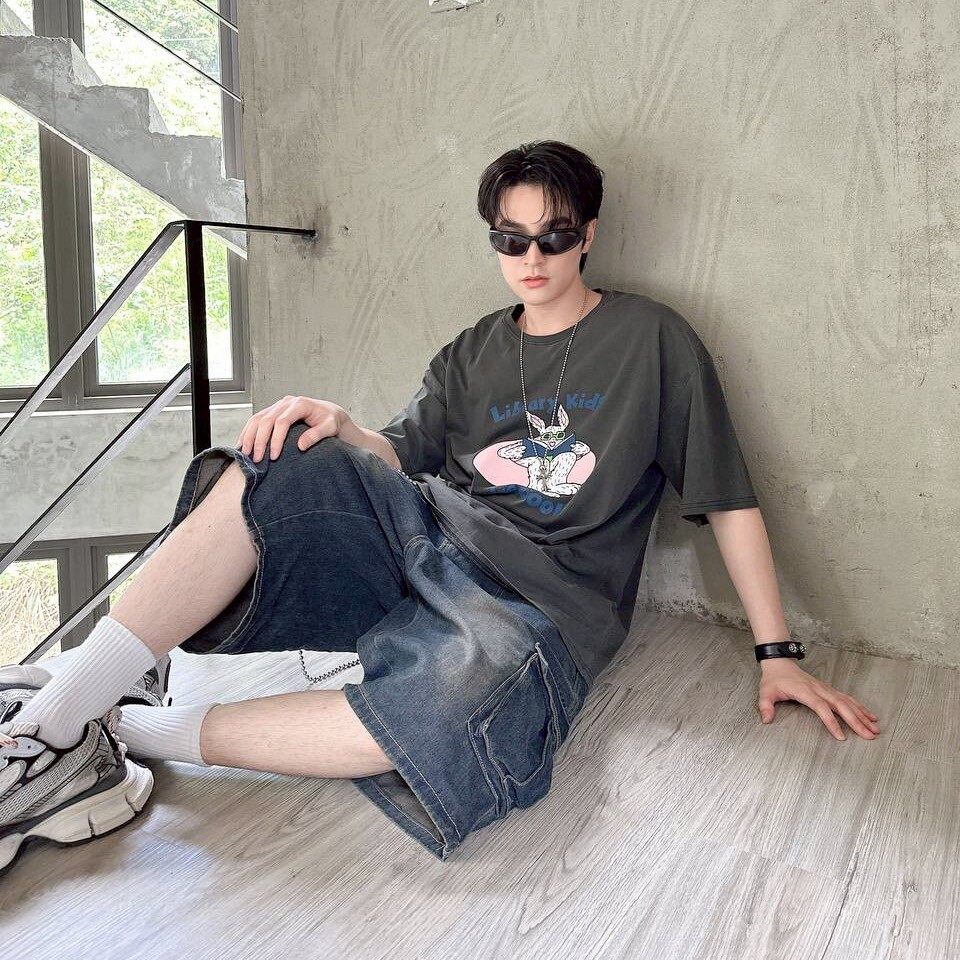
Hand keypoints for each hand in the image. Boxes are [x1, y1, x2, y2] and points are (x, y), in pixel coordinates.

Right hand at [236, 396, 347, 461]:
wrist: (329, 412)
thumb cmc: (330, 421)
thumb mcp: (329, 428)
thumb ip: (316, 435)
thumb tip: (300, 446)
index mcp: (300, 404)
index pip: (282, 422)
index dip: (276, 440)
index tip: (274, 457)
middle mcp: (286, 402)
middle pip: (266, 420)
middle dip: (259, 441)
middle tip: (256, 459)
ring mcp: (278, 405)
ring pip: (257, 418)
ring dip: (249, 436)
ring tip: (245, 454)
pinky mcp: (273, 410)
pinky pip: (256, 420)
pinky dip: (248, 432)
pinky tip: (243, 444)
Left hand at [757, 658, 880, 740]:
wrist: (780, 663)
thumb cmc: (774, 679)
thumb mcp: (765, 692)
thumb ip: (765, 706)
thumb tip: (766, 719)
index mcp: (804, 691)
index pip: (821, 707)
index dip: (831, 721)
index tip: (841, 736)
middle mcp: (818, 689)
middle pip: (840, 705)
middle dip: (856, 721)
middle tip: (868, 735)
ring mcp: (825, 689)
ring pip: (847, 702)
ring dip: (862, 715)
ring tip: (874, 728)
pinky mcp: (828, 689)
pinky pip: (847, 698)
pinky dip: (860, 707)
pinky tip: (870, 715)